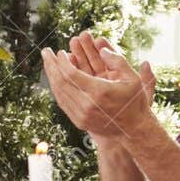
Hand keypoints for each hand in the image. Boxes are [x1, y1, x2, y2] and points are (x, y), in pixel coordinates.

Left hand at [41, 31, 157, 144]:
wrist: (132, 131)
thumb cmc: (134, 102)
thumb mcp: (133, 79)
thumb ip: (118, 61)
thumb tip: (102, 49)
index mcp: (99, 92)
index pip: (71, 74)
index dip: (63, 62)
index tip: (60, 52)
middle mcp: (87, 105)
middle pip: (61, 82)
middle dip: (51, 65)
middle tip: (45, 52)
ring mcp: (81, 115)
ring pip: (59, 93)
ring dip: (51, 76)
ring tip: (47, 63)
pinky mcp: (78, 121)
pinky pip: (62, 102)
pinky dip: (56, 88)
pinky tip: (54, 79)